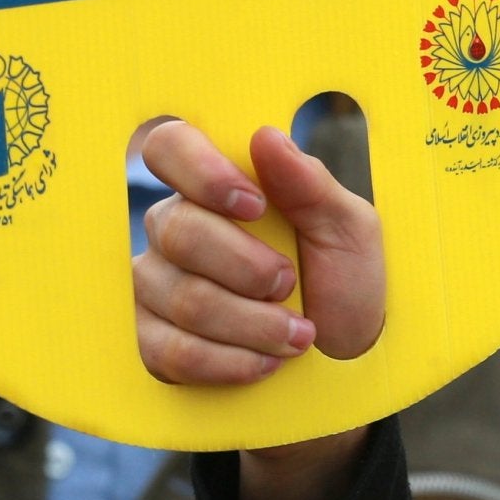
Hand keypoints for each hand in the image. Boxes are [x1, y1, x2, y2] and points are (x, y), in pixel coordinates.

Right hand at [135, 121, 385, 382]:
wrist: (343, 361)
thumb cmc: (343, 283)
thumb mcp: (348, 230)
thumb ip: (310, 184)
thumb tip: (265, 136)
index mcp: (216, 187)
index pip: (169, 146)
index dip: (202, 173)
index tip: (255, 207)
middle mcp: (174, 229)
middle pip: (179, 231)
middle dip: (249, 268)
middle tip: (290, 284)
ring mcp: (155, 286)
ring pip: (183, 298)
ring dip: (253, 324)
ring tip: (297, 335)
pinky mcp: (151, 342)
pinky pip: (171, 350)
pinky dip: (231, 361)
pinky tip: (265, 362)